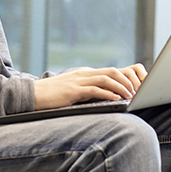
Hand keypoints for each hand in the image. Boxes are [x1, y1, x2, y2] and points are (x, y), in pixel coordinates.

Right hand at [33, 64, 147, 110]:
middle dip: (128, 81)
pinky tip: (116, 99)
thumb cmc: (52, 96)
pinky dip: (107, 93)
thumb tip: (104, 99)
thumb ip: (87, 92)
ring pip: (106, 78)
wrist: (32, 95)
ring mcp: (78, 81)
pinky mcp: (73, 90)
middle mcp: (84, 74)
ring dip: (121, 87)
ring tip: (131, 96)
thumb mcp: (73, 92)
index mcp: (85, 74)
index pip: (110, 72)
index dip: (125, 78)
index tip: (136, 88)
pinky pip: (94, 89)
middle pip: (112, 72)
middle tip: (138, 92)